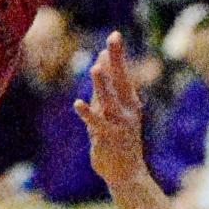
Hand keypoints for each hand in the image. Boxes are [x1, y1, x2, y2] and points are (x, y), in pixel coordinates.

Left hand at [74, 32, 145, 188]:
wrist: (128, 173)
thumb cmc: (118, 140)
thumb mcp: (113, 110)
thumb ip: (106, 86)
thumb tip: (101, 59)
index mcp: (130, 102)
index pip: (123, 74)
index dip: (118, 55)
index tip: (114, 35)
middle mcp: (127, 110)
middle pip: (121, 80)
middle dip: (117, 60)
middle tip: (113, 40)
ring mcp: (119, 124)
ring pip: (109, 100)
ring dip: (102, 85)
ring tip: (96, 69)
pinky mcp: (107, 138)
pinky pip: (96, 123)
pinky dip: (87, 113)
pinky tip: (78, 103)